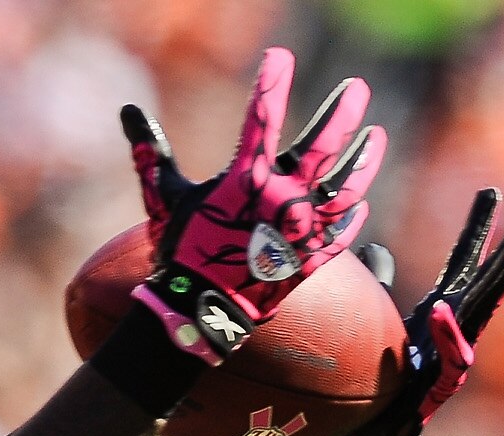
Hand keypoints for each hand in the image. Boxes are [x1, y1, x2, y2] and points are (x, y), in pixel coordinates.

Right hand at [122, 47, 386, 357]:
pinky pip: (340, 235)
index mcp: (246, 178)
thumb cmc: (180, 254)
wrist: (198, 312)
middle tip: (356, 90)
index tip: (280, 56)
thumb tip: (128, 112)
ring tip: (374, 138)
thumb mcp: (164, 198)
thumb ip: (152, 153)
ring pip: (345, 186)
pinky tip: (360, 204)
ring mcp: (301, 230)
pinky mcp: (310, 260)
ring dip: (363, 160)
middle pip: (323, 146)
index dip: (272, 81)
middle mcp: (281, 198)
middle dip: (343, 112)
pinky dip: (352, 218)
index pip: (262, 116)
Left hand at [334, 188, 503, 435]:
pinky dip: (446, 332)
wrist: (368, 433)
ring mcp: (453, 356)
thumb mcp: (373, 320)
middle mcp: (453, 329)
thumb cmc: (376, 379)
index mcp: (440, 310)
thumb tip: (375, 249)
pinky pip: (451, 356)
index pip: (464, 259)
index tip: (490, 190)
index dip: (478, 225)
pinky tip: (440, 307)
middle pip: (491, 277)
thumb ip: (377, 283)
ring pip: (488, 310)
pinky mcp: (443, 385)